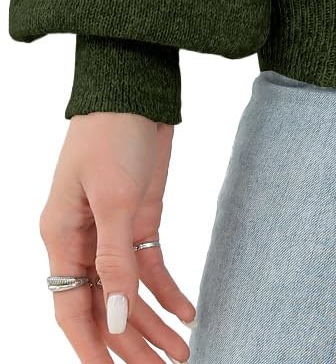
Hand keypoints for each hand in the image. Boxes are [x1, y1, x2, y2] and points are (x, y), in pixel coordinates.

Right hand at [40, 112, 194, 362]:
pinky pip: (149, 265)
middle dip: (131, 345)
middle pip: (104, 308)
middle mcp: (82, 242)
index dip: (92, 349)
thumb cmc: (113, 132)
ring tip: (182, 353)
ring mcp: (111, 230)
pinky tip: (188, 312)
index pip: (72, 311)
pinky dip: (167, 291)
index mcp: (61, 239)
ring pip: (129, 292)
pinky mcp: (139, 216)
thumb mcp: (114, 197)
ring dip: (153, 324)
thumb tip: (112, 319)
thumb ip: (114, 260)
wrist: (136, 86)